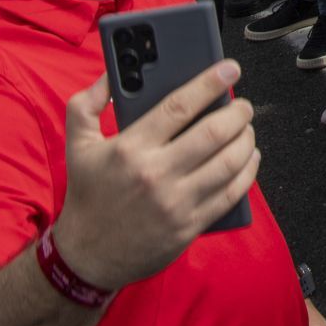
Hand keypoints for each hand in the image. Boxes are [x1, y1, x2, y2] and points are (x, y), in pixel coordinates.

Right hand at [54, 63, 259, 290]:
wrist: (86, 256)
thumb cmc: (87, 194)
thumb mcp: (77, 144)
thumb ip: (86, 103)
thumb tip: (110, 75)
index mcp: (130, 148)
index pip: (179, 106)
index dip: (210, 83)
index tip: (229, 69)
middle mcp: (156, 174)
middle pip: (213, 133)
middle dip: (238, 112)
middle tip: (243, 105)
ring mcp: (175, 202)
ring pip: (228, 162)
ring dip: (246, 140)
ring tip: (246, 129)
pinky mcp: (189, 226)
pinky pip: (230, 194)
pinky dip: (247, 172)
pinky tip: (249, 158)